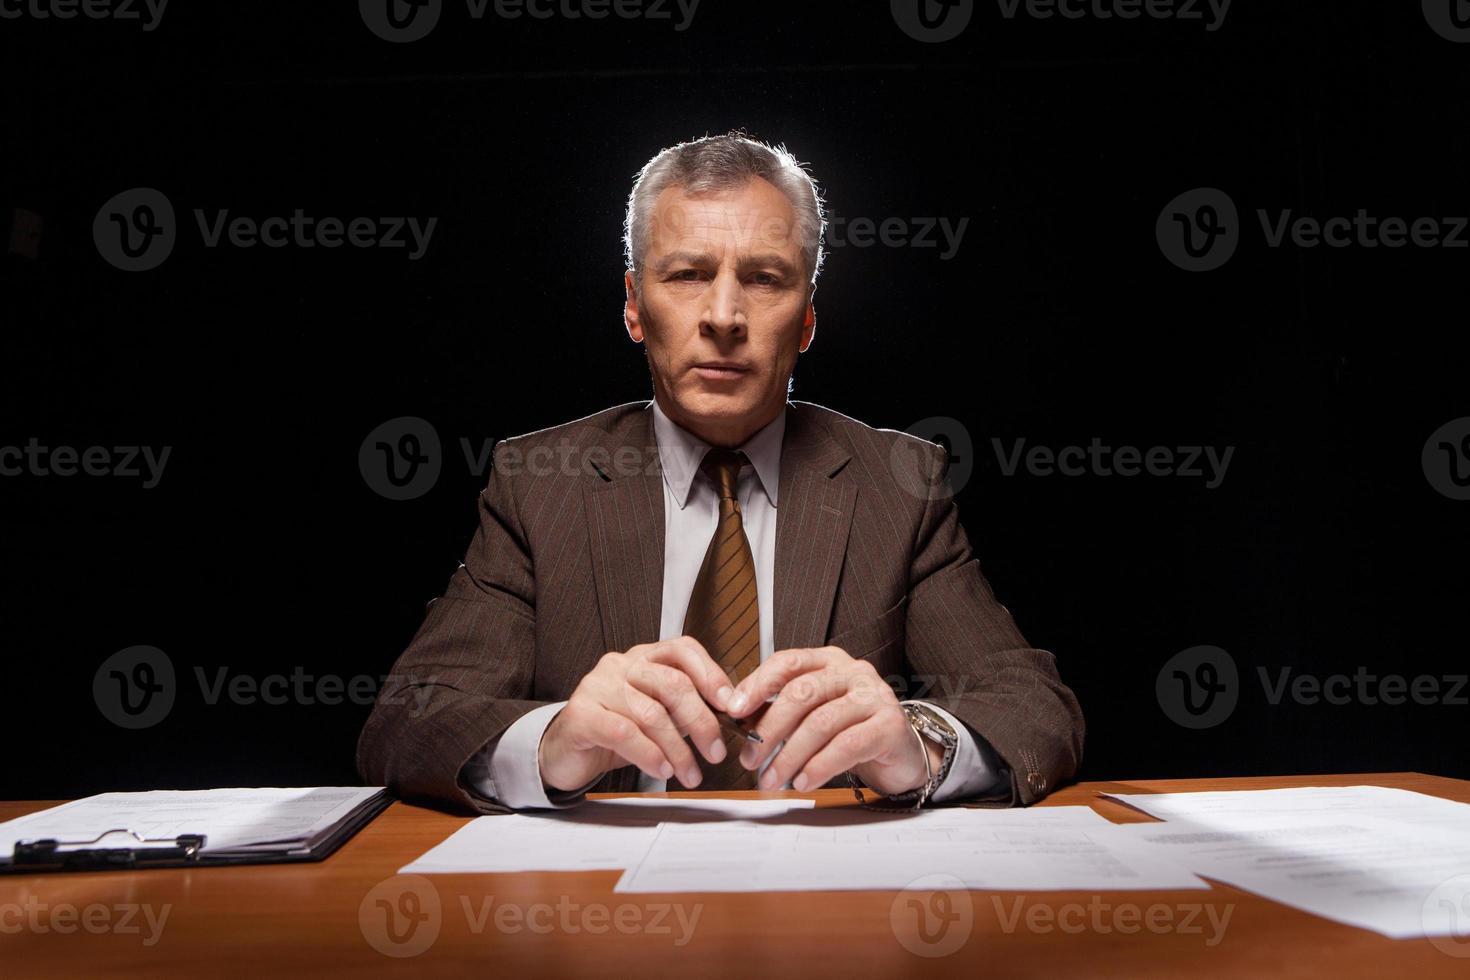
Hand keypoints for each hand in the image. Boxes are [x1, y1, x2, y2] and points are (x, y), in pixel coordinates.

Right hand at [538, 636, 733, 792]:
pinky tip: (662, 771)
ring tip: (690, 774)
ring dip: (678, 750)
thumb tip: (729, 718)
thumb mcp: (655, 715)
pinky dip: (650, 755)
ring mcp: (597, 686)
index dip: (712, 675)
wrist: (563, 753)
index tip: (731, 705)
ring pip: (651, 714)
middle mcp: (620, 665)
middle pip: (673, 684)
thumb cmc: (614, 733)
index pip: (683, 650)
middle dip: (701, 721)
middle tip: (715, 752)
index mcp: (643, 658)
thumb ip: (685, 710)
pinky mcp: (581, 714)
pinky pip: (624, 733)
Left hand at [726, 646, 937, 795]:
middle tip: (750, 759)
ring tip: (772, 779)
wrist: (902, 754)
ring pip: (820, 723)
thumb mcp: (815, 715)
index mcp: (830, 662)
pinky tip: (803, 782)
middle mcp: (853, 672)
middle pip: (801, 693)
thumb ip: (782, 712)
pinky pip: (846, 746)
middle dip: (769, 729)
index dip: (757, 684)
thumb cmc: (853, 731)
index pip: (788, 663)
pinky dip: (819, 767)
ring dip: (789, 756)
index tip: (734, 710)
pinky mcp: (889, 725)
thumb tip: (741, 721)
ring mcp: (874, 696)